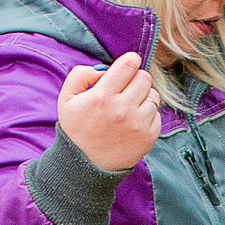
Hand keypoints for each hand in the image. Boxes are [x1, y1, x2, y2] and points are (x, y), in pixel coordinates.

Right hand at [55, 53, 160, 172]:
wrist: (85, 164)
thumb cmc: (77, 128)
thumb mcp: (67, 98)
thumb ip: (81, 74)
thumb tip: (105, 69)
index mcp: (103, 96)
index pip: (129, 65)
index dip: (131, 60)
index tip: (129, 63)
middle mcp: (123, 109)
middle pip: (144, 78)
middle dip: (135, 79)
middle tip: (125, 88)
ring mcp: (138, 124)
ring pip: (153, 96)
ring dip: (142, 98)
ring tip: (128, 107)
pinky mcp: (149, 137)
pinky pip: (157, 114)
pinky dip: (148, 115)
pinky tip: (133, 121)